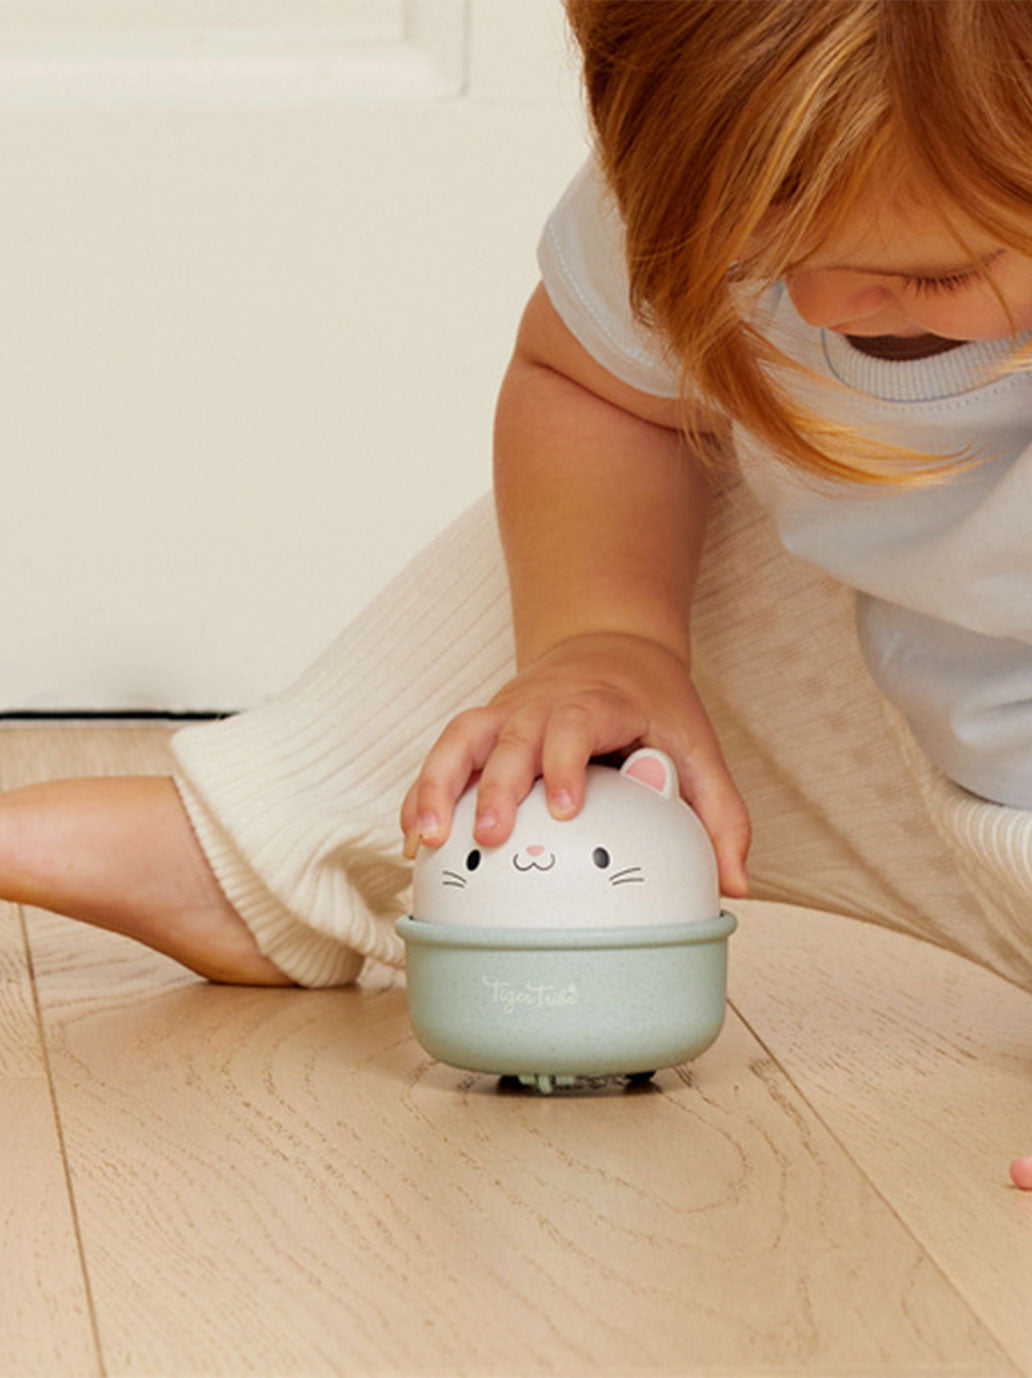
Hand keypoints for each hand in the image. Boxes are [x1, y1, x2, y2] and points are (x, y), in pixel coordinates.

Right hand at [399, 632, 749, 896]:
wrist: (611, 645)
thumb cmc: (654, 705)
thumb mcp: (698, 748)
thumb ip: (720, 813)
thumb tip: (733, 883)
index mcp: (599, 702)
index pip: (576, 723)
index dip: (566, 761)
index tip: (565, 807)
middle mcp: (543, 702)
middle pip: (512, 735)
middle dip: (498, 785)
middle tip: (494, 836)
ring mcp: (506, 711)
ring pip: (461, 737)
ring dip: (439, 784)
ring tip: (426, 839)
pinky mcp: (482, 726)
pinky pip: (444, 754)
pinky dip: (422, 790)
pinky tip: (412, 836)